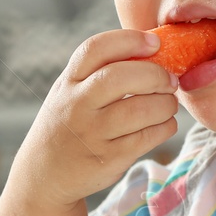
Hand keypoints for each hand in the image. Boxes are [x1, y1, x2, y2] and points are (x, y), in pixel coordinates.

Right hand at [4, 28, 179, 210]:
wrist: (44, 175)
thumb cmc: (69, 123)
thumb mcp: (71, 92)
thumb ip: (101, 72)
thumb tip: (155, 50)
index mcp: (68, 82)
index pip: (96, 48)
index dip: (130, 40)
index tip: (155, 43)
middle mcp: (77, 105)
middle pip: (121, 77)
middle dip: (156, 75)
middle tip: (171, 80)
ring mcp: (92, 134)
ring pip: (141, 109)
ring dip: (166, 104)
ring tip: (168, 104)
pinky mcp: (108, 159)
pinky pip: (148, 137)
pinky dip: (166, 127)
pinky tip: (165, 123)